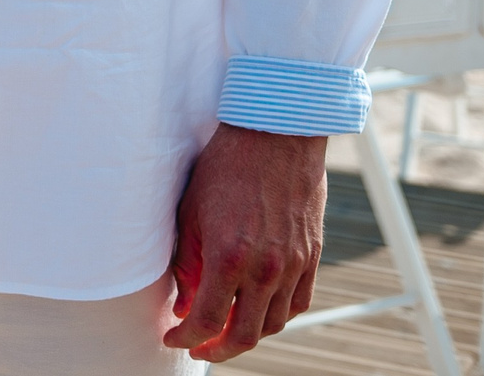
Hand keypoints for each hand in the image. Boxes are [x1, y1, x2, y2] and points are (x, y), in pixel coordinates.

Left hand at [164, 125, 327, 360]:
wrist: (275, 135)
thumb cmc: (224, 168)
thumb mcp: (191, 212)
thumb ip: (187, 264)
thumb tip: (185, 304)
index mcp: (229, 257)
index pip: (206, 320)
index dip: (185, 337)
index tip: (172, 337)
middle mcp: (265, 268)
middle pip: (244, 335)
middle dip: (215, 349)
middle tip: (197, 346)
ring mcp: (293, 264)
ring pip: (273, 324)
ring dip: (247, 334)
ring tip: (224, 329)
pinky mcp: (311, 256)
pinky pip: (297, 303)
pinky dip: (276, 315)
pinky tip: (257, 310)